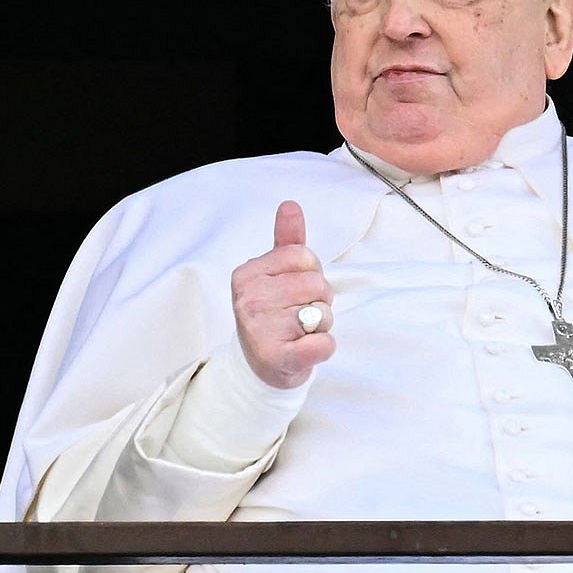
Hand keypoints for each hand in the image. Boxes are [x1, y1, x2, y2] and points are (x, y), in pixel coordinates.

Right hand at [230, 200, 334, 387]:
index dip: (311, 273)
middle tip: (300, 314)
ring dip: (321, 325)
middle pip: (316, 284)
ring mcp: (261, 330)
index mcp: (248, 274)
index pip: (303, 256)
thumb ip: (286, 241)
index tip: (296, 289)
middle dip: (319, 300)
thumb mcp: (276, 275)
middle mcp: (249, 300)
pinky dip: (325, 347)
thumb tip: (290, 205)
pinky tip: (307, 349)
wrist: (260, 366)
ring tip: (300, 332)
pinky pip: (323, 344)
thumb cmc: (273, 314)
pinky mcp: (277, 357)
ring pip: (323, 313)